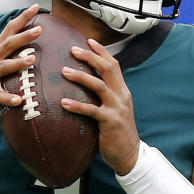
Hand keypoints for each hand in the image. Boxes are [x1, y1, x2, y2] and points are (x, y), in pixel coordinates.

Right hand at [0, 5, 42, 124]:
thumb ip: (10, 53)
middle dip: (23, 37)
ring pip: (3, 67)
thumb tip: (34, 45)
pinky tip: (18, 100)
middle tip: (39, 29)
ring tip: (32, 59)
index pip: (9, 30)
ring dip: (18, 63)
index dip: (22, 18)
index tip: (36, 7)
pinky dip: (8, 98)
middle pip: (8, 45)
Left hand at [60, 39, 140, 174]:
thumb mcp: (114, 109)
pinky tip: (63, 103)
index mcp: (122, 91)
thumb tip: (87, 84)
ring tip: (64, 71)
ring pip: (99, 86)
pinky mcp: (110, 122)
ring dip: (81, 77)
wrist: (129, 154)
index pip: (113, 65)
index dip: (101, 52)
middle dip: (90, 57)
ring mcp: (117, 108)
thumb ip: (105, 96)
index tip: (88, 40)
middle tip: (73, 49)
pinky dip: (77, 105)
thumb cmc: (117, 132)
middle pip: (107, 69)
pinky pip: (92, 110)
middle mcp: (121, 96)